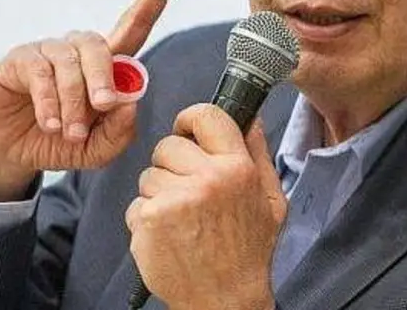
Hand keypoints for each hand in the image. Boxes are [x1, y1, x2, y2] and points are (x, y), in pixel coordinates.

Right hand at [0, 0, 178, 201]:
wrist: (9, 154)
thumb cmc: (58, 142)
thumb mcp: (96, 149)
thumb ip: (118, 133)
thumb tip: (129, 102)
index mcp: (105, 65)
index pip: (133, 26)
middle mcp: (78, 51)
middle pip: (101, 46)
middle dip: (104, 79)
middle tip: (102, 108)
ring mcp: (47, 52)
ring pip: (71, 64)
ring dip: (74, 102)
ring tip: (70, 132)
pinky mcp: (19, 60)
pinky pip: (40, 72)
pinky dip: (49, 102)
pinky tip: (50, 124)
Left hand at [125, 104, 286, 309]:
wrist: (225, 300)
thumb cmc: (248, 251)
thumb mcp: (271, 199)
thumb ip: (258, 154)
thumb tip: (249, 117)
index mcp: (238, 168)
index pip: (206, 115)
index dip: (190, 120)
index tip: (186, 131)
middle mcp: (207, 179)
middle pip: (168, 145)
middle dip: (173, 164)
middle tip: (188, 191)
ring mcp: (175, 199)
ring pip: (149, 174)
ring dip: (159, 193)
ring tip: (181, 219)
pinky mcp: (149, 219)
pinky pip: (136, 203)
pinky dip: (146, 219)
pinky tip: (168, 235)